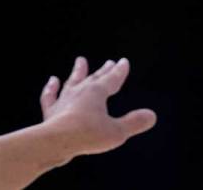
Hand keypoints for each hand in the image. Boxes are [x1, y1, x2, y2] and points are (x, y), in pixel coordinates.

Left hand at [39, 56, 156, 162]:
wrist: (56, 141)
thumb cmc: (88, 135)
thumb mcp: (117, 132)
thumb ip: (134, 122)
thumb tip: (151, 115)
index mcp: (96, 93)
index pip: (111, 79)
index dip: (119, 71)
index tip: (123, 61)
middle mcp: (79, 92)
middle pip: (93, 79)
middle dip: (103, 72)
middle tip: (109, 62)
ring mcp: (63, 100)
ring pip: (71, 82)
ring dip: (78, 72)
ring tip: (80, 61)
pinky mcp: (50, 112)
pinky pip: (50, 96)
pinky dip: (51, 88)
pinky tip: (53, 81)